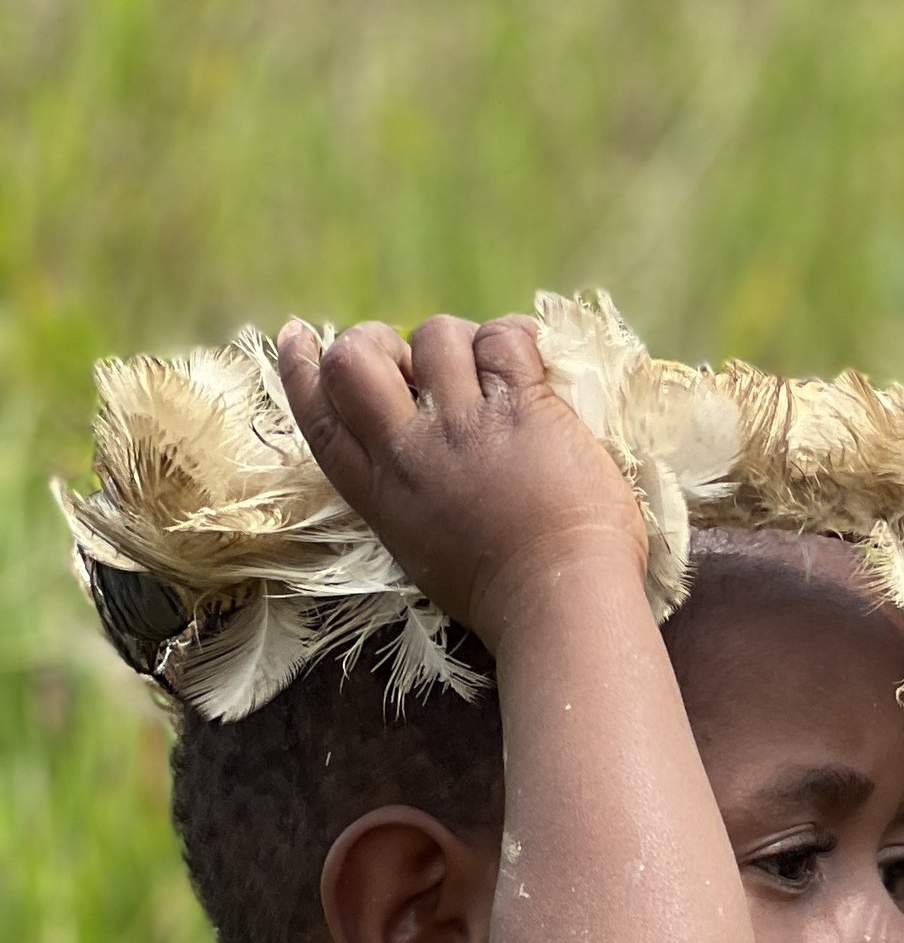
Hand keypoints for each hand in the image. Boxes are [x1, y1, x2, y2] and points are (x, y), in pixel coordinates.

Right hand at [274, 314, 648, 651]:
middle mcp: (412, 453)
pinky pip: (502, 338)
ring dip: (462, 342)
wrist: (564, 607)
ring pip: (434, 335)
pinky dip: (516, 337)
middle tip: (414, 360)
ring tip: (495, 377)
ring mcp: (465, 426)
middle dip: (373, 340)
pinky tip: (533, 366)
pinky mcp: (523, 407)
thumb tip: (412, 439)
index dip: (301, 369)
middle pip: (354, 360)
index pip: (319, 417)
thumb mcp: (428, 553)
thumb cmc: (510, 601)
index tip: (299, 335)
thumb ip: (410, 496)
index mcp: (382, 494)